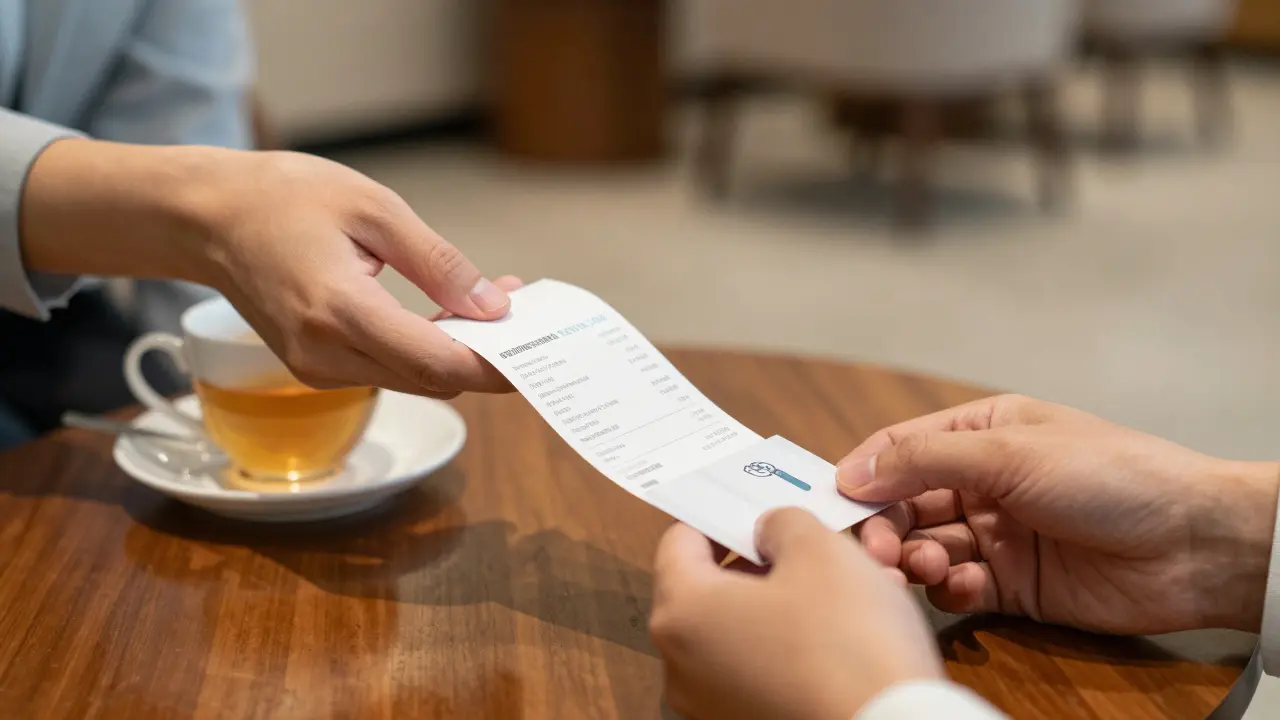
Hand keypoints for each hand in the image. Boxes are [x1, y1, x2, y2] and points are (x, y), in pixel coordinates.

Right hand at [22, 140, 517, 396]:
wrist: (207, 219)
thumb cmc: (284, 199)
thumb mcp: (375, 210)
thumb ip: (439, 264)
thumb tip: (493, 306)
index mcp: (340, 311)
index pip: (438, 364)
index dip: (496, 366)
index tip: (537, 352)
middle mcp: (327, 356)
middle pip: (434, 381)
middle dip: (485, 353)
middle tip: (520, 306)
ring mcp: (318, 371)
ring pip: (414, 381)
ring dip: (457, 352)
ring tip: (488, 301)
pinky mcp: (317, 371)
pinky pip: (389, 372)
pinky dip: (424, 350)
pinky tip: (445, 313)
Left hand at [649, 509, 942, 719]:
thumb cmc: (847, 638)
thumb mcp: (820, 550)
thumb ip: (782, 523)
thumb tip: (766, 533)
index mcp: (680, 612)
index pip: (679, 541)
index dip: (721, 516)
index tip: (759, 506)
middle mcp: (679, 666)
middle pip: (708, 590)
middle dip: (761, 562)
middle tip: (810, 547)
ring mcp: (708, 706)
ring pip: (740, 631)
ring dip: (783, 604)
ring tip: (842, 592)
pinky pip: (759, 671)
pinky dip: (790, 648)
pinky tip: (842, 639)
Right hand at [838, 395, 1278, 634]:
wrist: (1192, 543)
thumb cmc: (1107, 475)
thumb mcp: (1009, 453)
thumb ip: (923, 461)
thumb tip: (850, 473)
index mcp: (980, 434)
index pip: (899, 451)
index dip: (863, 476)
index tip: (833, 505)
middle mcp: (981, 482)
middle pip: (903, 505)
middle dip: (885, 528)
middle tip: (877, 552)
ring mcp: (995, 534)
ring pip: (925, 548)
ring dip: (915, 560)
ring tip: (925, 568)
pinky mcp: (1011, 585)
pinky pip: (957, 588)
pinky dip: (949, 590)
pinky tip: (963, 588)